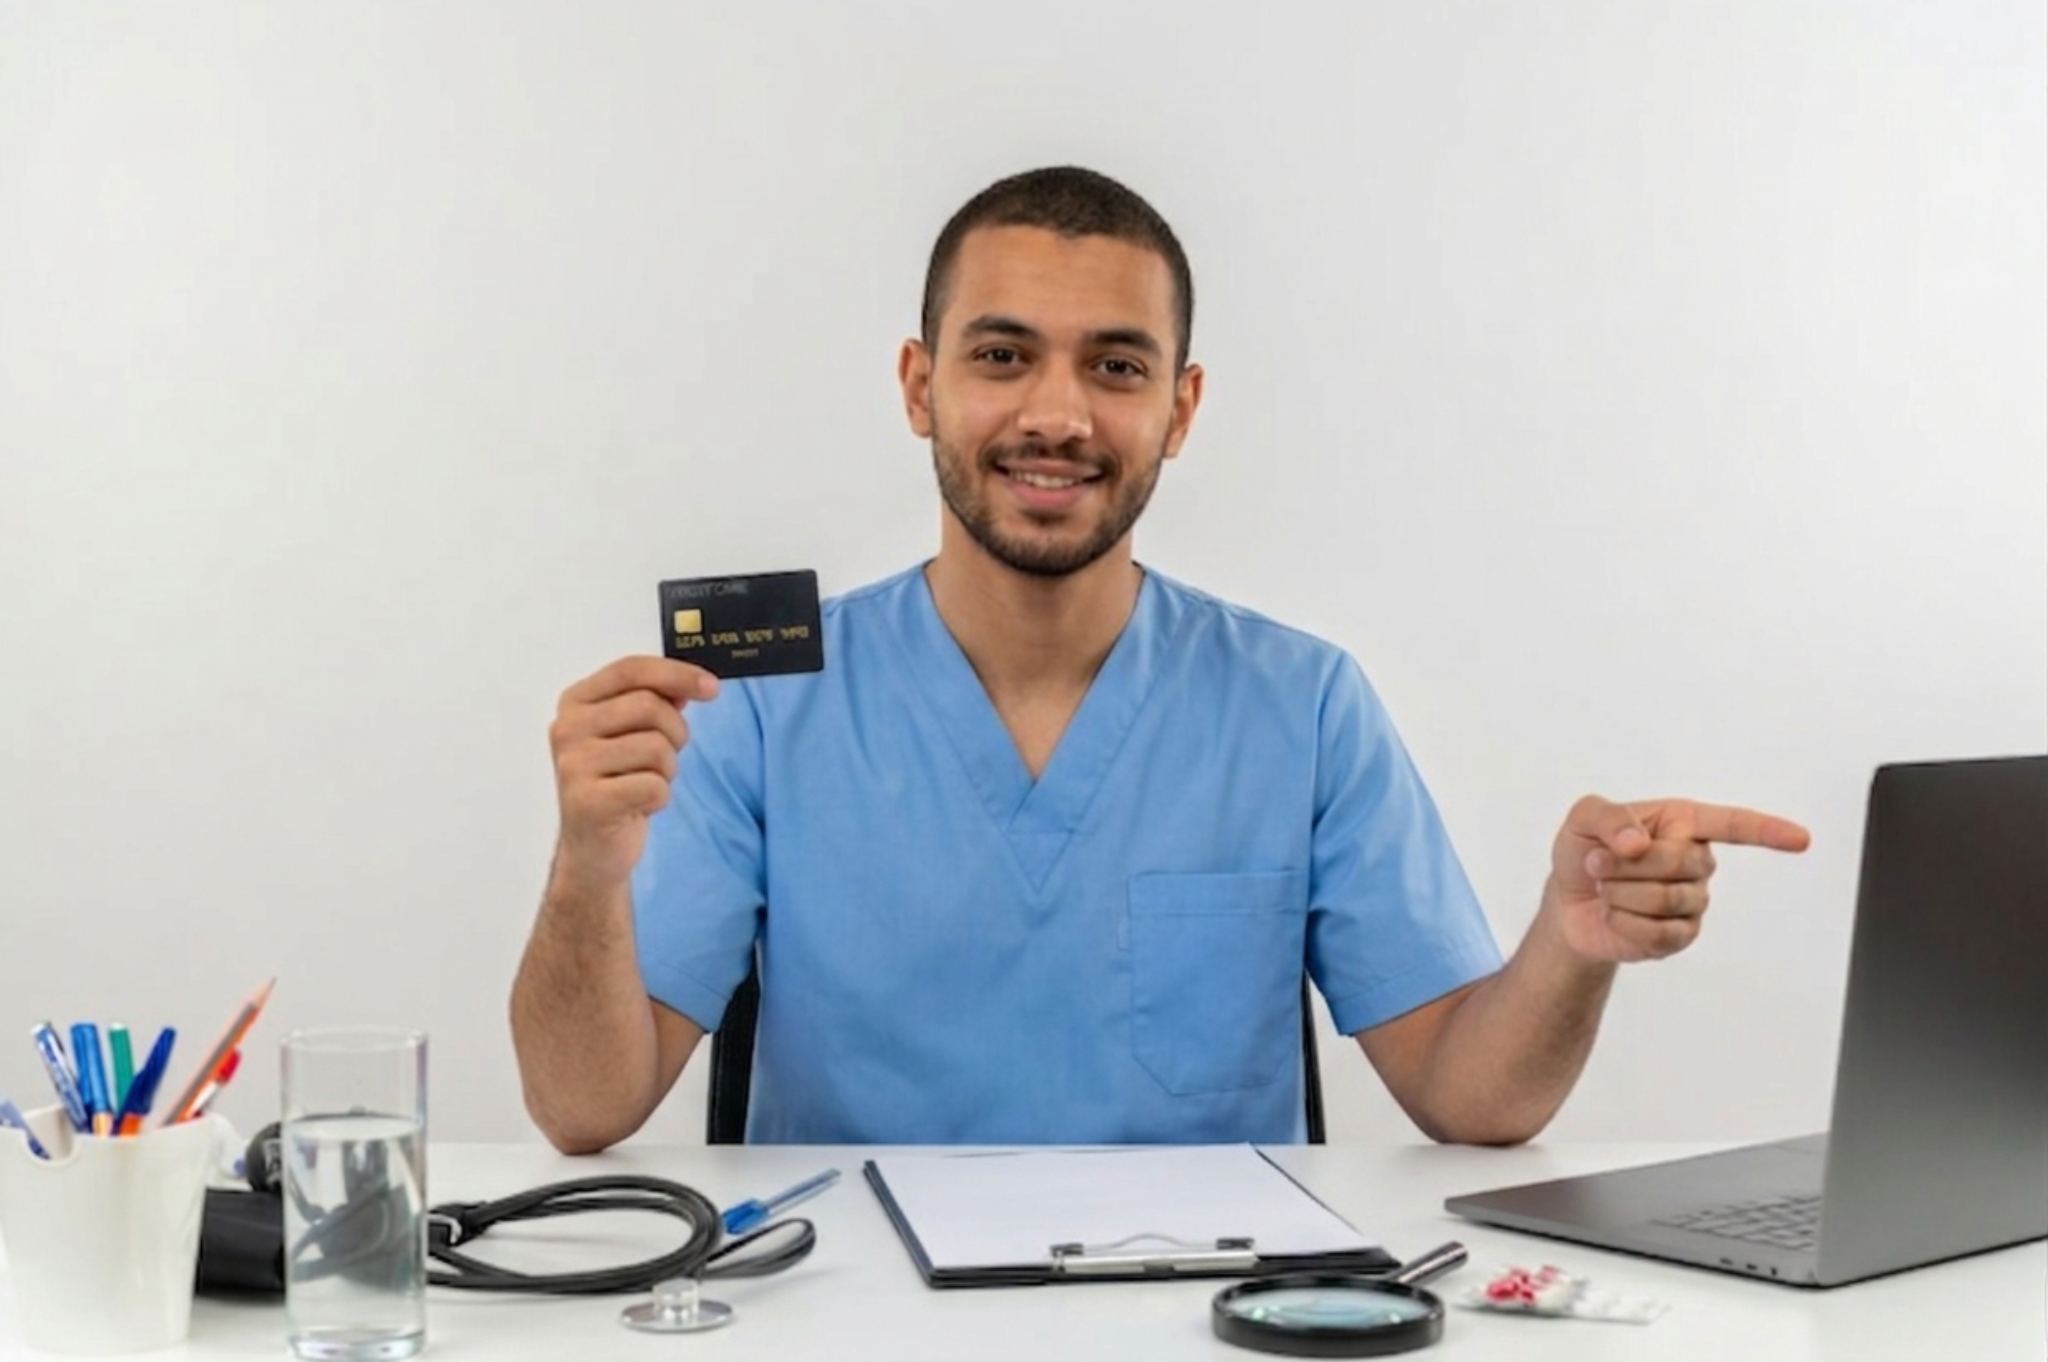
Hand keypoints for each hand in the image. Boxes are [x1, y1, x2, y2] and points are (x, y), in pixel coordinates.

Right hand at [549, 656, 719, 886]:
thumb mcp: (632, 734)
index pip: (631, 670)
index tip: (711, 687)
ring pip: (656, 748)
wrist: (593, 848)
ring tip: (643, 783)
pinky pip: (655, 786)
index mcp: (575, 703)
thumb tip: (691, 683)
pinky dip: (659, 798)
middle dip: (675, 734)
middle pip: (650, 707)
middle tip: (662, 760)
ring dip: (666, 770)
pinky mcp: (589, 802)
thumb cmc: (617, 784)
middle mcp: (567, 729)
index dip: (677, 673)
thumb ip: (655, 702)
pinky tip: (638, 806)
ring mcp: (574, 766)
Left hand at [1547, 795, 1810, 963]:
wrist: (1569, 903)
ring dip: (1620, 893)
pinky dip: (1622, 922)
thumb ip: (1609, 818)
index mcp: (1683, 822)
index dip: (1767, 831)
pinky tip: (1613, 915)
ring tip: (1605, 888)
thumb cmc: (1585, 851)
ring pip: (1666, 898)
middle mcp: (1697, 860)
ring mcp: (1693, 901)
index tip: (1801, 839)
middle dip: (1627, 864)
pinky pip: (1658, 933)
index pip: (1733, 825)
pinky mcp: (1680, 936)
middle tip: (1596, 863)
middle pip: (1680, 861)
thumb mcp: (1583, 819)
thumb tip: (1638, 842)